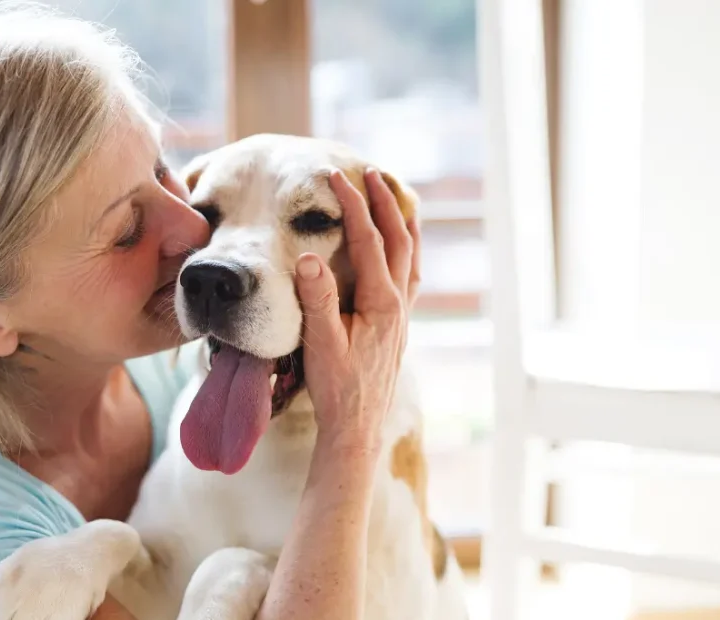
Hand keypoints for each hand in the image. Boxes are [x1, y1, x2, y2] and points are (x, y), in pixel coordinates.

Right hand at [295, 169, 417, 454]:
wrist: (357, 428)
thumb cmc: (337, 389)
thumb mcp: (320, 344)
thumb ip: (317, 300)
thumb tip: (308, 257)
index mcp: (381, 303)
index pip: (368, 241)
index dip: (352, 206)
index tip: (335, 178)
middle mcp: (398, 304)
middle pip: (398, 240)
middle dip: (384, 202)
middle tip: (371, 172)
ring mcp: (402, 315)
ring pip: (410, 256)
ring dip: (402, 223)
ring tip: (395, 197)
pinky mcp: (398, 325)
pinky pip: (410, 275)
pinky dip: (407, 251)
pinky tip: (401, 249)